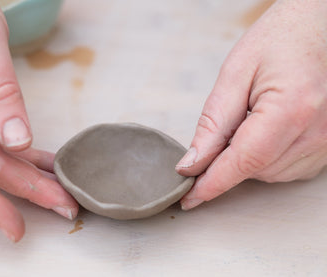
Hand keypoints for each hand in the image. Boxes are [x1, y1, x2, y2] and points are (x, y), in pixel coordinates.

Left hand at [176, 0, 326, 209]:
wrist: (317, 28)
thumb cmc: (277, 40)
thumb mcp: (234, 75)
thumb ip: (212, 124)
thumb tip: (192, 164)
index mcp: (291, 110)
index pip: (243, 162)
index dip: (212, 184)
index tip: (190, 199)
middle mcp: (316, 132)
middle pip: (255, 169)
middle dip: (226, 161)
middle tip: (221, 129)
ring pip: (270, 173)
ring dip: (246, 159)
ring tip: (248, 120)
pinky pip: (287, 168)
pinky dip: (265, 157)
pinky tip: (263, 131)